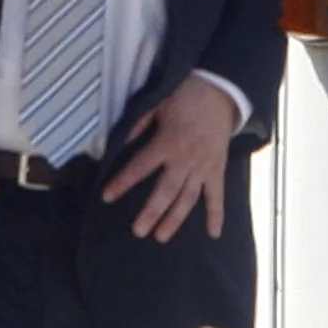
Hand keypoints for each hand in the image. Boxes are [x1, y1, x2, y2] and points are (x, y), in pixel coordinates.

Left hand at [100, 75, 241, 244]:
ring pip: (188, 198)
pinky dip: (216, 214)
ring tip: (161, 236)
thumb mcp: (157, 104)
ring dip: (175, 219)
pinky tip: (213, 234)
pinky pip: (217, 195)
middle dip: (151, 212)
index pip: (140, 166)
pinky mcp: (217, 170)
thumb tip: (120, 142)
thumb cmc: (185, 97)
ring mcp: (202, 166)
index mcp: (167, 142)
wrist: (219, 91)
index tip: (107, 196)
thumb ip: (138, 124)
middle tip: (138, 231)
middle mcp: (185, 159)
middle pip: (165, 191)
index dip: (123, 182)